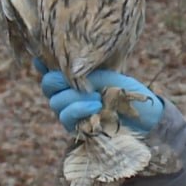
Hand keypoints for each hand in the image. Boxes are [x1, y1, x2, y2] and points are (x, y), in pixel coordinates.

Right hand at [36, 60, 162, 135]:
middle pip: (47, 85)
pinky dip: (79, 109)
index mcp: (72, 76)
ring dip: (75, 96)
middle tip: (79, 78)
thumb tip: (66, 61)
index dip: (43, 62)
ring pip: (56, 102)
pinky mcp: (75, 127)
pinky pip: (66, 117)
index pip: (49, 68)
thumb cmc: (126, 90)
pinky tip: (96, 105)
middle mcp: (66, 93)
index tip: (43, 58)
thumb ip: (85, 68)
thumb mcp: (107, 73)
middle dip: (60, 80)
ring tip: (97, 95)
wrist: (142, 114)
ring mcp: (69, 111)